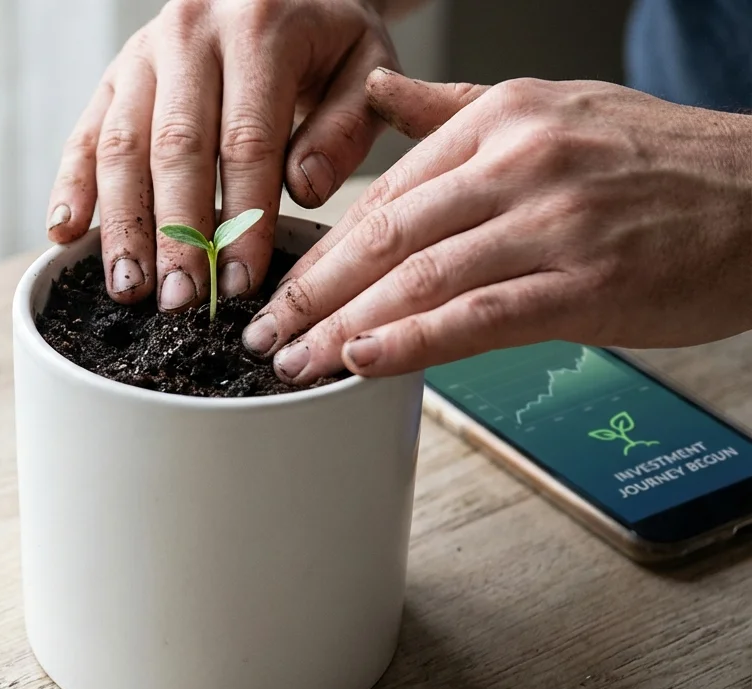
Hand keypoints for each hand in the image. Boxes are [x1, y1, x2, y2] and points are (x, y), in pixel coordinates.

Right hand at [44, 0, 397, 310]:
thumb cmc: (327, 40)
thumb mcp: (365, 66)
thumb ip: (346, 128)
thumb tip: (301, 189)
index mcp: (260, 27)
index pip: (246, 139)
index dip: (240, 217)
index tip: (241, 282)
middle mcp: (190, 33)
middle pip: (174, 147)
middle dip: (175, 233)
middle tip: (180, 300)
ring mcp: (143, 53)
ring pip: (120, 144)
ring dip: (121, 224)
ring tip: (129, 289)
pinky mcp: (114, 74)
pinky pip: (84, 133)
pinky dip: (71, 186)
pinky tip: (66, 234)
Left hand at [242, 70, 751, 382]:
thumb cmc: (659, 159)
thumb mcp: (552, 108)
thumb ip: (453, 109)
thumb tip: (375, 94)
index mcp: (501, 118)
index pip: (386, 191)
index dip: (322, 249)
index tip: (279, 287)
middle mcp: (520, 163)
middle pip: (388, 235)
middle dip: (313, 293)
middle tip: (262, 335)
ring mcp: (554, 223)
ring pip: (422, 278)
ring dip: (345, 328)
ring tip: (296, 362)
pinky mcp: (588, 284)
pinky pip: (481, 317)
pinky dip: (414, 341)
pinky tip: (365, 360)